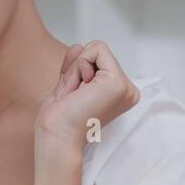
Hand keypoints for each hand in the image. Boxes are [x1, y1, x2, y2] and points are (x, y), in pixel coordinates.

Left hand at [35, 40, 139, 159]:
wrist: (57, 137)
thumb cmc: (58, 121)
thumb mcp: (67, 86)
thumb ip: (75, 66)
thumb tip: (78, 46)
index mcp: (118, 93)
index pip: (98, 60)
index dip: (78, 71)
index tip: (74, 95)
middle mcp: (127, 90)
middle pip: (98, 52)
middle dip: (77, 69)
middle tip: (74, 97)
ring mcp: (125, 87)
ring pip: (96, 49)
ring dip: (77, 70)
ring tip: (76, 95)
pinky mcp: (117, 83)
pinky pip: (96, 49)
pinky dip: (79, 65)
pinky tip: (79, 90)